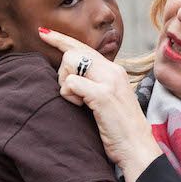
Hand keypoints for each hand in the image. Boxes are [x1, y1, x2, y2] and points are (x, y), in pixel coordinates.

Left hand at [38, 28, 161, 181]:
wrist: (137, 148)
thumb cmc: (119, 130)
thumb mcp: (108, 100)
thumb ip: (94, 84)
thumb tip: (71, 75)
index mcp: (114, 70)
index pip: (84, 47)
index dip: (61, 39)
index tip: (43, 33)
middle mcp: (113, 70)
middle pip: (73, 51)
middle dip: (61, 71)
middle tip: (69, 93)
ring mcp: (109, 81)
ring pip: (70, 62)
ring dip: (65, 84)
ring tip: (79, 102)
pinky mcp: (103, 95)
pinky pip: (71, 83)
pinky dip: (68, 95)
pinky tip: (80, 106)